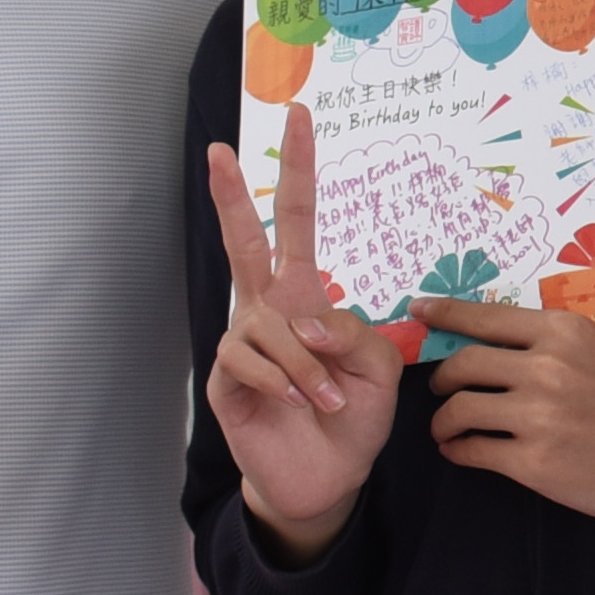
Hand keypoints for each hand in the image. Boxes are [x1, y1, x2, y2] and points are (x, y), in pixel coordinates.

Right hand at [202, 111, 397, 557]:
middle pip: (244, 241)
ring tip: (327, 400)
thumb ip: (356, 333)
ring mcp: (240, 341)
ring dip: (306, 365)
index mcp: (305, 294)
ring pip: (268, 327)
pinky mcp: (223, 378)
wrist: (327, 476)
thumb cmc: (352, 415)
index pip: (299, 222)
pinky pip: (251, 361)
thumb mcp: (378, 367)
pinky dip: (284, 382)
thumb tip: (312, 324)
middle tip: (216, 148)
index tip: (300, 118)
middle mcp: (266, 308)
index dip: (299, 171)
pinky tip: (297, 403)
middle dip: (230, 195)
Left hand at [416, 299, 594, 519]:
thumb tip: (488, 346)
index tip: (418, 310)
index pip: (485, 317)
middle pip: (462, 364)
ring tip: (447, 429)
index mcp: (564, 332)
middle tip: (441, 391)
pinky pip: (473, 450)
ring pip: (460, 409)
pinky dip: (457, 450)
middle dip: (441, 379)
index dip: (443, 313)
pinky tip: (461, 452)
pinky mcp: (536, 463)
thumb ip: (549, 345)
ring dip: (443, 421)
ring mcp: (540, 417)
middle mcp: (547, 368)